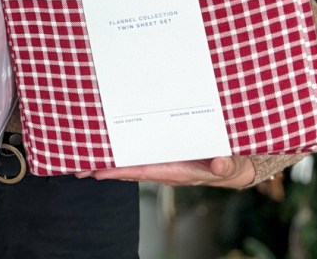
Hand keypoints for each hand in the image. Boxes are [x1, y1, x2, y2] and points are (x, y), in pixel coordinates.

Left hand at [75, 156, 255, 188]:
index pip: (144, 171)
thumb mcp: (233, 164)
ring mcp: (164, 160)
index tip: (99, 171)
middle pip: (130, 168)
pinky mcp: (165, 152)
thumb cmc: (233, 164)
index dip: (121, 171)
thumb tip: (217, 164)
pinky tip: (108, 145)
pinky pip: (140, 152)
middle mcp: (166, 167)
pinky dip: (123, 149)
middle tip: (78, 166)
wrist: (238, 164)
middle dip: (105, 167)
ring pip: (132, 160)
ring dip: (109, 158)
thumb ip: (226, 165)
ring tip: (84, 156)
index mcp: (179, 170)